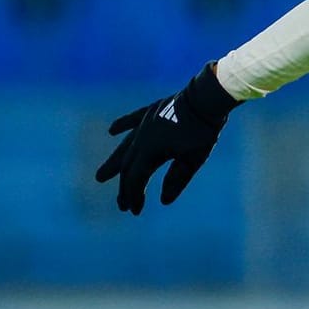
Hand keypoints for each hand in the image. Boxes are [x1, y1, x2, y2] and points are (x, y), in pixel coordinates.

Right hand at [95, 63, 239, 214]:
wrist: (207, 98)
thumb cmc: (203, 131)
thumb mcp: (193, 159)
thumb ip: (177, 179)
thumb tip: (164, 201)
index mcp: (150, 151)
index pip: (136, 179)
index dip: (134, 196)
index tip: (135, 211)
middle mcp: (142, 138)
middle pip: (128, 166)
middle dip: (125, 187)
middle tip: (121, 204)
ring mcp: (145, 123)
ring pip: (126, 146)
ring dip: (115, 162)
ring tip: (101, 176)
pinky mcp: (152, 110)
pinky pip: (133, 119)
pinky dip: (123, 124)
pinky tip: (112, 130)